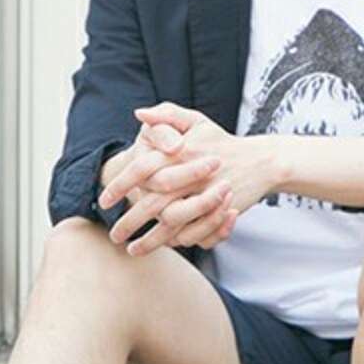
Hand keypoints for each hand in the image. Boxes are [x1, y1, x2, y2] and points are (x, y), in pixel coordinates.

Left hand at [103, 103, 277, 256]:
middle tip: (113, 234)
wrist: (260, 161)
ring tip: (131, 249)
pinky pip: (192, 233)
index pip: (141, 169)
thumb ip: (167, 115)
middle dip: (129, 222)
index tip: (103, 202)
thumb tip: (138, 113)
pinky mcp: (218, 213)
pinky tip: (160, 245)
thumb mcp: (195, 121)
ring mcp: (205, 196)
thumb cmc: (220, 141)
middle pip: (151, 203)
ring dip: (149, 240)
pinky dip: (175, 242)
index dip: (119, 186)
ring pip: (170, 224)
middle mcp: (191, 174)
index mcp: (180, 152)